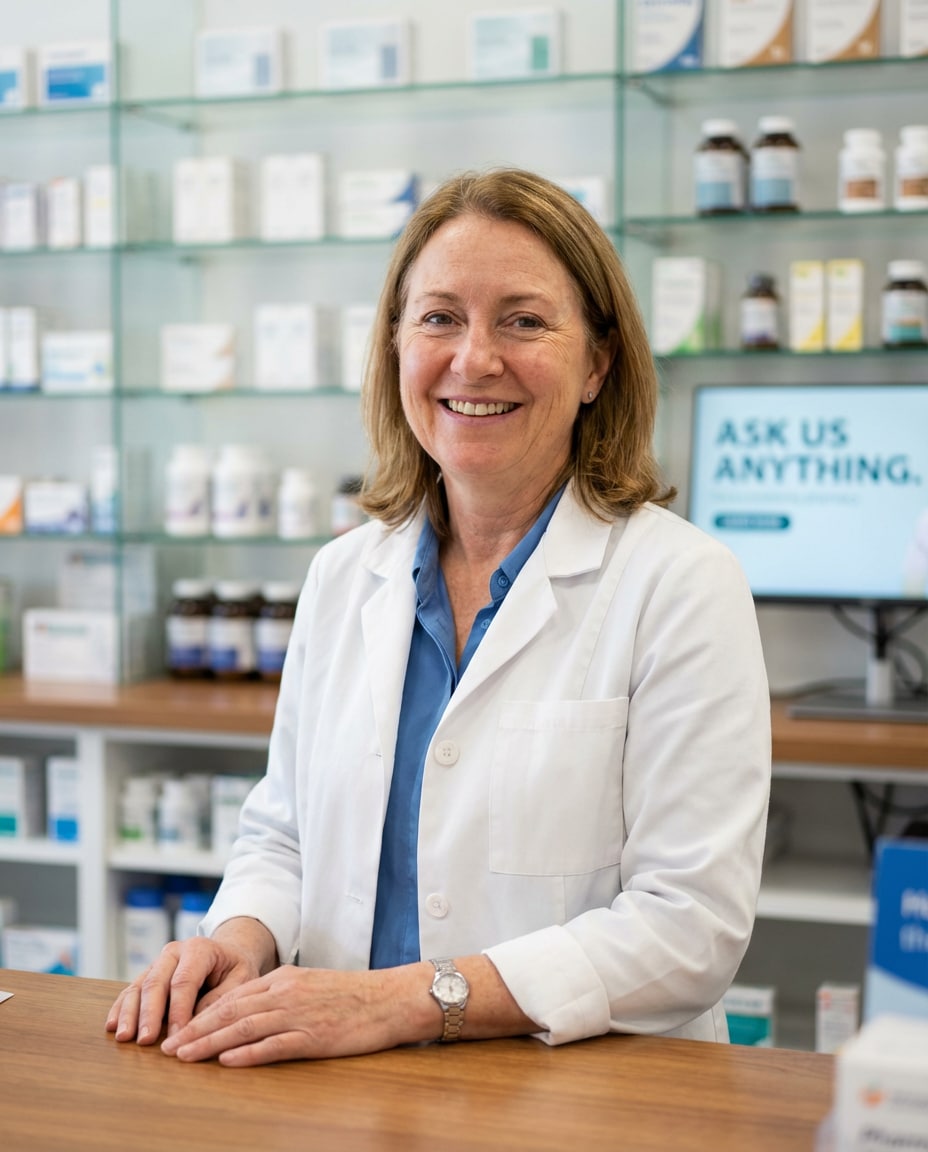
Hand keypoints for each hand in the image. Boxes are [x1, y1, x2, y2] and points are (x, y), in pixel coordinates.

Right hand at [105, 932, 266, 1045]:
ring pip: (139, 986)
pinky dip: (121, 1008)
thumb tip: (197, 1022)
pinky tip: (113, 1026)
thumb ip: (222, 998)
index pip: (184, 981)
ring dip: (130, 1013)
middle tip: (144, 1040)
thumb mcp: (242, 979)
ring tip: (124, 1037)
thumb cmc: (236, 969)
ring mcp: (158, 962)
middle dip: (149, 1013)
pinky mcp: (148, 975)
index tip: (176, 1035)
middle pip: (156, 982)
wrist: (227, 954)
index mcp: (199, 949)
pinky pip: (131, 990)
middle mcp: (174, 952)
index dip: (178, 1010)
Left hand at [160, 964, 428, 1066]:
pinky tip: (227, 1061)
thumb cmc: (353, 995)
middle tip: (168, 1047)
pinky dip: (247, 1054)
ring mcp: (299, 1015)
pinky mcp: (314, 1037)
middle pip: (231, 1011)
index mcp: (284, 979)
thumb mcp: (312, 984)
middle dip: (196, 1029)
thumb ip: (281, 993)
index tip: (178, 1028)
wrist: (391, 998)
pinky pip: (274, 1045)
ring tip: (185, 1056)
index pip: (233, 996)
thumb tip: (249, 1010)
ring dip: (210, 1042)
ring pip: (244, 1028)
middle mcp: (286, 993)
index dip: (202, 1013)